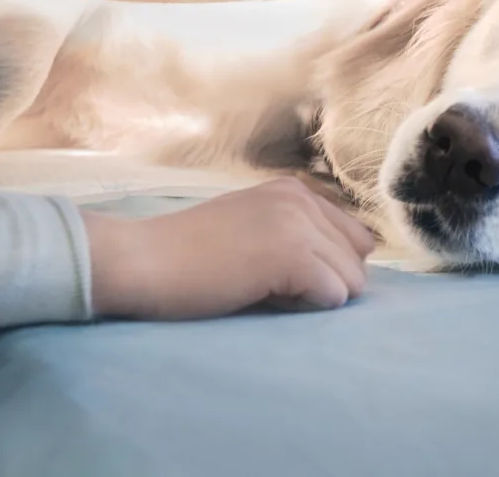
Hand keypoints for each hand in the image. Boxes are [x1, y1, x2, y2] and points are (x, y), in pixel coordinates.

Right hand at [85, 178, 376, 319]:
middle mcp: (301, 198)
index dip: (324, 266)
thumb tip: (349, 267)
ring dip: (313, 297)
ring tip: (262, 289)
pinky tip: (262, 295)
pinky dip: (305, 308)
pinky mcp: (292, 254)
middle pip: (358, 261)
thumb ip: (295, 234)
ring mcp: (297, 224)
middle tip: (267, 284)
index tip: (276, 271)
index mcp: (293, 190)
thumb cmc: (185, 257)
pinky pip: (334, 296)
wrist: (140, 260)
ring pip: (352, 282)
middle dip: (324, 282)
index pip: (355, 238)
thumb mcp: (250, 228)